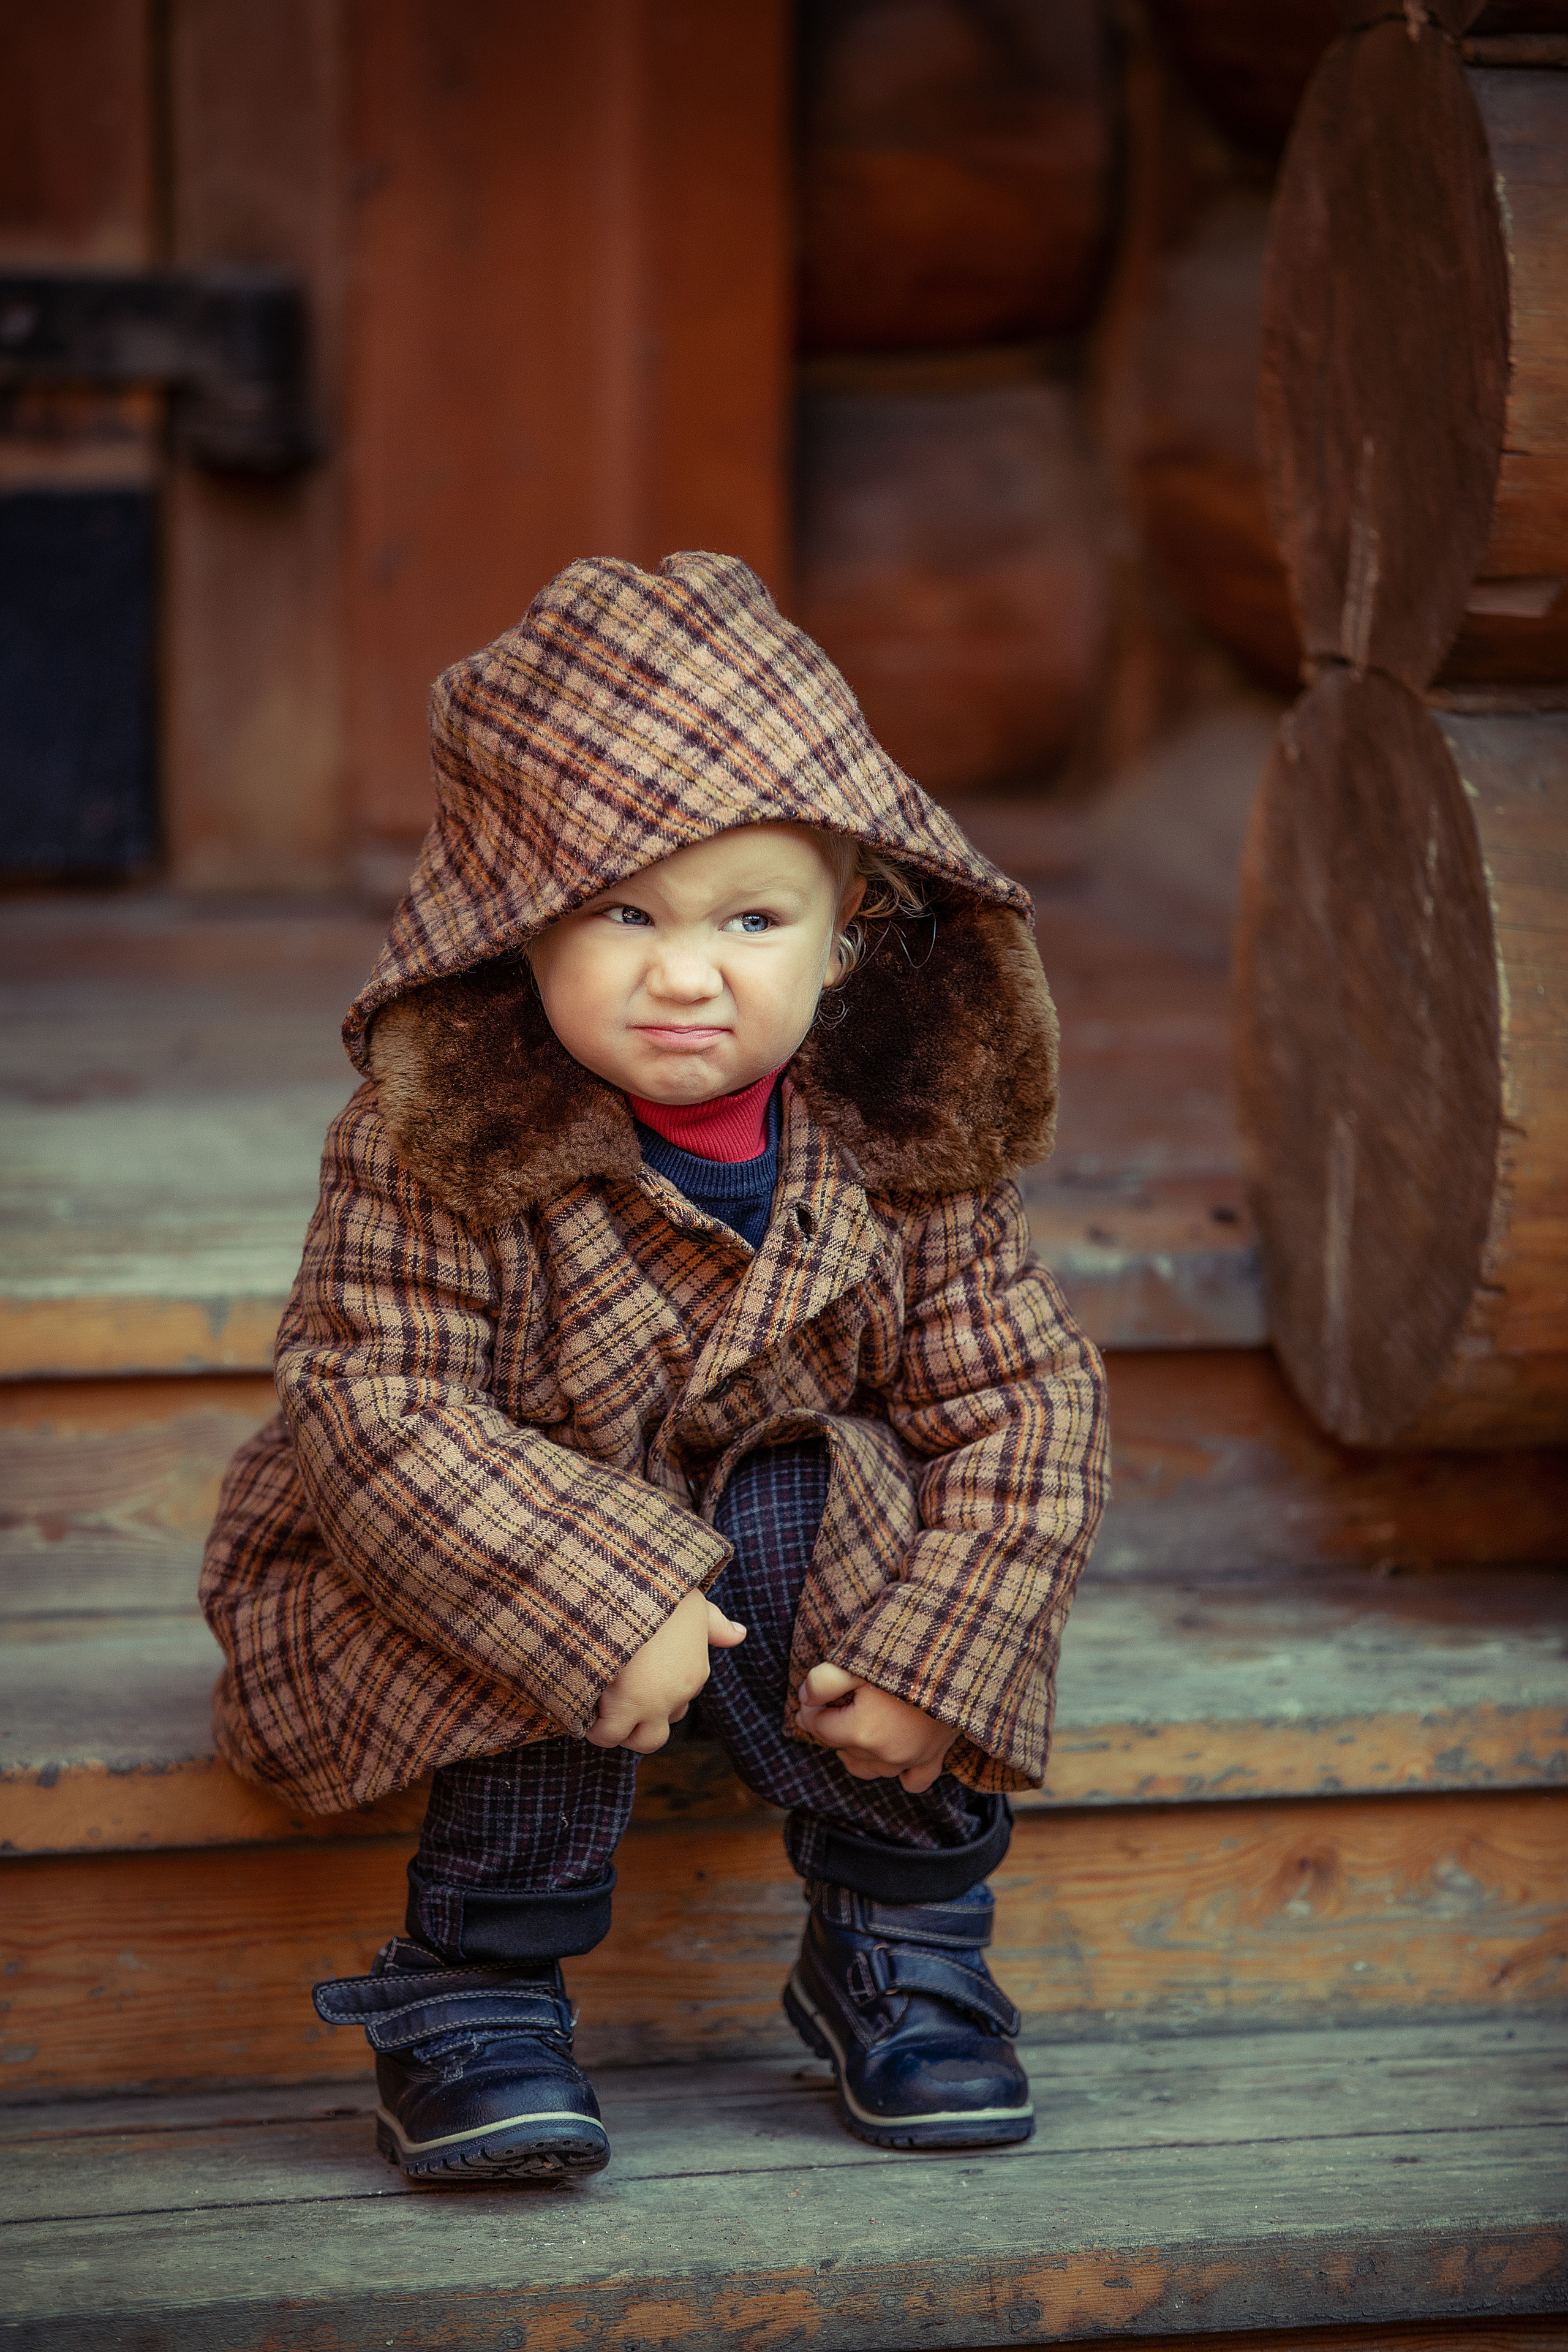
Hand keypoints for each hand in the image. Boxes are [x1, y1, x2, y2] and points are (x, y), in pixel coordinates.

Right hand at [587, 1587, 745, 1754]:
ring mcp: (655, 1703)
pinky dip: (593, 1727)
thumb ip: (715, 1623)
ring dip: (619, 1729)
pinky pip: (607, 1734)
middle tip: (616, 1699)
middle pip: (661, 1731)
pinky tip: (582, 1705)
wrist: (633, 1583)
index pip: (677, 1706)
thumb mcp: (695, 1603)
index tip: (633, 1678)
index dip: (653, 1698)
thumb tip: (741, 1634)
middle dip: (640, 1723)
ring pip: (640, 1740)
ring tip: (598, 1704)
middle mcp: (680, 1694)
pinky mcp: (625, 1705)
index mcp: (695, 1673)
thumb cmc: (661, 1588)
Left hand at [796, 1664, 953, 1792]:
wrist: (962, 1659)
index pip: (819, 1727)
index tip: (810, 1695)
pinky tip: (890, 1752)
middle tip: (835, 1700)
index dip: (809, 1709)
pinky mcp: (934, 1758)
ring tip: (856, 1724)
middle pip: (841, 1747)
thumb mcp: (857, 1658)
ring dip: (856, 1750)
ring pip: (868, 1769)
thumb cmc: (907, 1655)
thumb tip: (804, 1698)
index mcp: (861, 1731)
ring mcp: (911, 1760)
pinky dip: (898, 1771)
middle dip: (832, 1726)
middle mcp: (884, 1755)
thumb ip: (823, 1680)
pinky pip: (911, 1781)